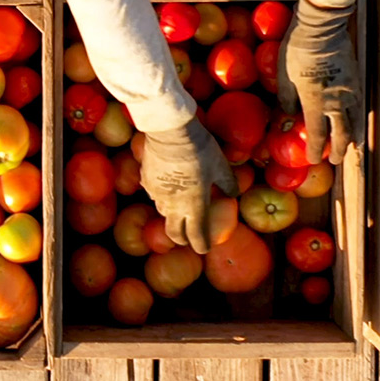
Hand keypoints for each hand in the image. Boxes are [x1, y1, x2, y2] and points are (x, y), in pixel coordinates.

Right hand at [139, 119, 239, 253]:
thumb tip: (233, 194)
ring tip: (179, 208)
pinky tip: (168, 185)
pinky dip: (162, 196)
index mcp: (194, 206)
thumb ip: (228, 183)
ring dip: (172, 216)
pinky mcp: (146, 181)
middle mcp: (173, 206)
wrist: (169, 131)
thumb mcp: (221, 166)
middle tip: (188, 237)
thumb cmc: (199, 150)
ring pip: (163, 213)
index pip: (197, 236)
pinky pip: (154, 195)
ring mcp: (156, 195)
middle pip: (174, 233)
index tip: (204, 248)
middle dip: (182, 239)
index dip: (201, 245)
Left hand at [278, 0, 362, 164]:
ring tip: (349, 145)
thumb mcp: (283, 77)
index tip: (313, 159)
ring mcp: (350, 90)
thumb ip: (287, 101)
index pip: (318, 135)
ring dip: (352, 136)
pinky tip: (352, 119)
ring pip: (355, 120)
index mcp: (317, 102)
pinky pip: (359, 105)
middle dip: (340, 149)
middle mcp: (337, 101)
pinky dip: (356, 117)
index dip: (315, 150)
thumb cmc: (296, 51)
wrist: (322, 27)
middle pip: (343, 134)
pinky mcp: (356, 79)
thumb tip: (289, 118)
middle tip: (336, 159)